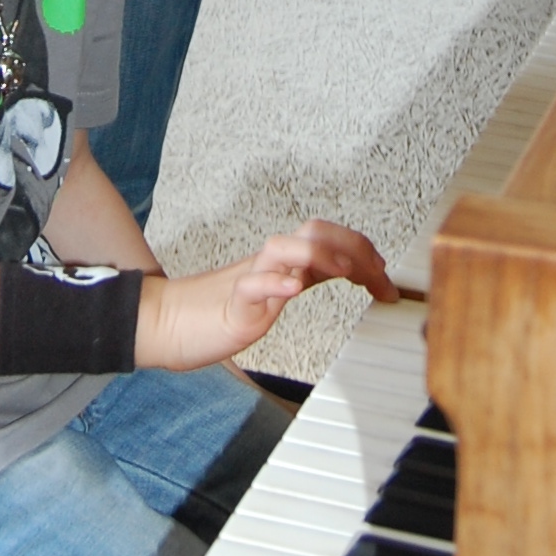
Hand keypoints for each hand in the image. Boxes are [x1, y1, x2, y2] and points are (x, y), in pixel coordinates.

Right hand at [136, 221, 396, 370]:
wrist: (170, 323)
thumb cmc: (223, 310)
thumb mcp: (276, 291)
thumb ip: (306, 276)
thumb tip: (347, 270)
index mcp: (284, 261)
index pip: (328, 237)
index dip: (362, 248)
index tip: (385, 275)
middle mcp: (270, 263)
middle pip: (313, 232)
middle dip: (352, 246)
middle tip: (379, 274)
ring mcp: (250, 280)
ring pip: (282, 248)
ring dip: (319, 255)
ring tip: (346, 271)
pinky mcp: (231, 302)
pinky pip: (251, 285)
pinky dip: (274, 282)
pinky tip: (291, 289)